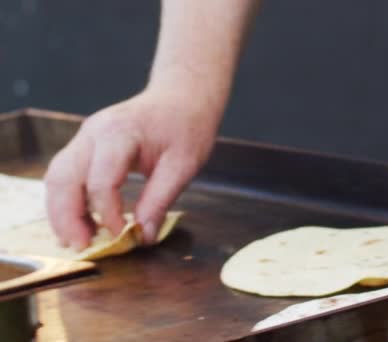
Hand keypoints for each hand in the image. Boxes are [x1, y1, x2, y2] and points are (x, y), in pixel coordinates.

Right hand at [44, 87, 220, 248]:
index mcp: (119, 132)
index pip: (101, 180)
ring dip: (61, 211)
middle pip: (63, 178)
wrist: (182, 96)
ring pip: (56, 177)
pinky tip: (80, 222)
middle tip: (82, 247)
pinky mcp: (86, 145)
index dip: (107, 213)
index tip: (122, 235)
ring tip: (77, 240)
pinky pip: (65, 174)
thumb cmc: (186, 125)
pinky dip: (67, 200)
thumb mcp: (183, 165)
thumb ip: (160, 200)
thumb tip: (142, 236)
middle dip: (68, 217)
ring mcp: (85, 137)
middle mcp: (93, 132)